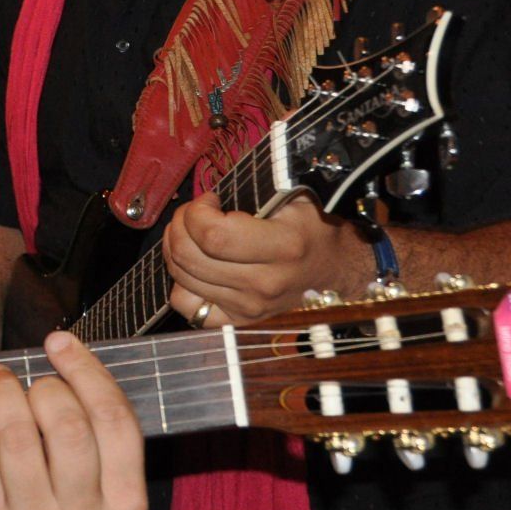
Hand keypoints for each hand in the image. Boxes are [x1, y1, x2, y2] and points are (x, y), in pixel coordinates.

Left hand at [0, 332, 145, 509]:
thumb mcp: (106, 499)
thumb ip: (102, 440)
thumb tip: (66, 353)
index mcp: (125, 506)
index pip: (114, 421)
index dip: (86, 370)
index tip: (61, 342)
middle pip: (66, 425)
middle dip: (42, 385)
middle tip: (27, 377)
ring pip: (14, 436)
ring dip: (1, 392)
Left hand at [164, 191, 372, 326]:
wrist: (335, 267)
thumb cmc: (312, 226)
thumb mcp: (296, 195)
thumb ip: (256, 189)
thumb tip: (212, 191)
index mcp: (283, 247)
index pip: (212, 235)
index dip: (196, 212)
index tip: (210, 199)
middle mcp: (264, 283)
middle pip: (189, 257)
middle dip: (180, 225)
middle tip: (194, 213)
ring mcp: (250, 306)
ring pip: (182, 279)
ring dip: (175, 248)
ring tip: (192, 233)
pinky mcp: (239, 320)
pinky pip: (189, 308)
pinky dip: (182, 285)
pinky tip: (196, 266)